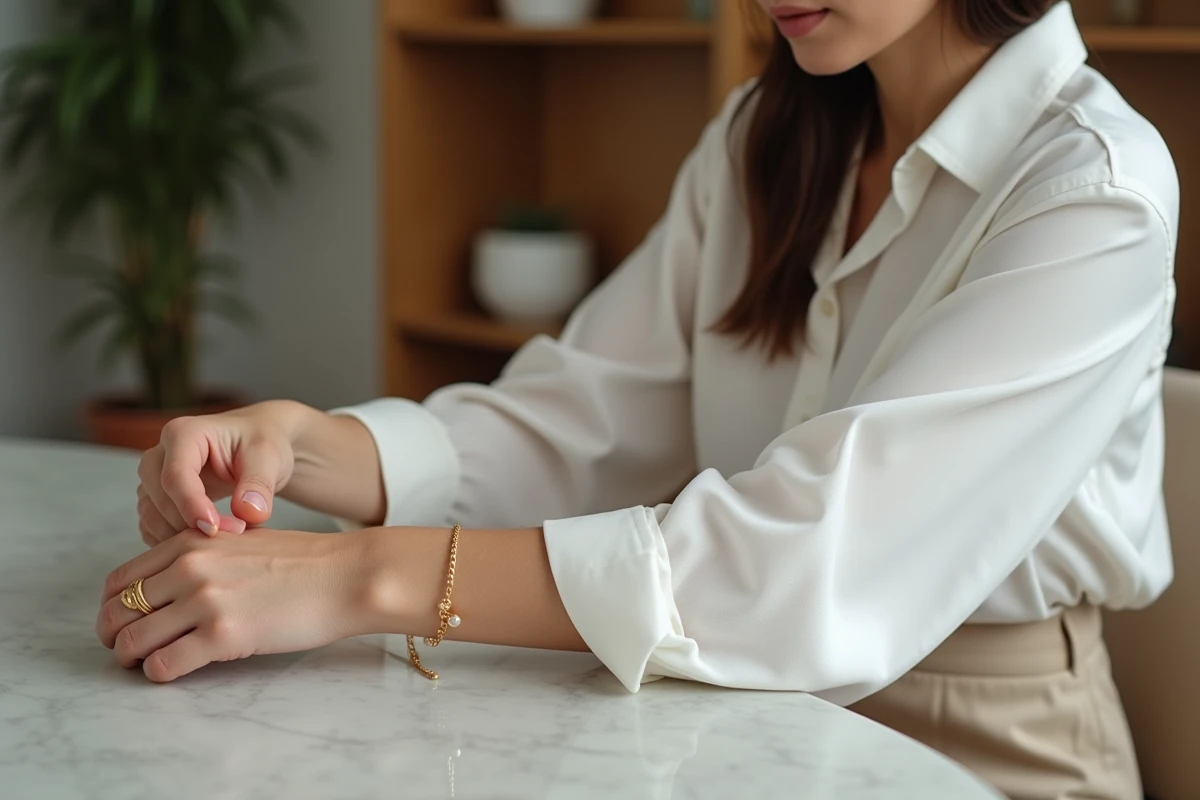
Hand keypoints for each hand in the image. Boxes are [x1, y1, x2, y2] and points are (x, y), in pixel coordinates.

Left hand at [96, 528, 370, 681]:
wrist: (346, 575)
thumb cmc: (306, 563)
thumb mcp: (243, 544)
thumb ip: (204, 557)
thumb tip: (174, 585)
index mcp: (191, 542)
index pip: (121, 579)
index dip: (113, 608)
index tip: (124, 623)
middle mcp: (189, 568)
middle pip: (118, 611)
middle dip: (114, 637)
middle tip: (126, 652)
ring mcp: (204, 601)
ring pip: (133, 641)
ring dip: (132, 660)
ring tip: (147, 665)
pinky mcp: (222, 635)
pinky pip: (164, 665)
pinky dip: (159, 674)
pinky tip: (176, 671)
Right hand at [136, 401, 308, 544]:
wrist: (256, 450)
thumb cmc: (261, 445)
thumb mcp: (269, 457)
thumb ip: (259, 484)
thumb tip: (248, 513)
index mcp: (184, 433)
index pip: (176, 475)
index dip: (192, 505)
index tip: (214, 529)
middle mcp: (160, 453)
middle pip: (159, 497)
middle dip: (190, 523)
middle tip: (232, 534)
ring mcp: (153, 478)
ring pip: (150, 515)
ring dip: (180, 535)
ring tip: (224, 539)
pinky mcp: (153, 499)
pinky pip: (150, 526)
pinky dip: (171, 541)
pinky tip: (205, 543)